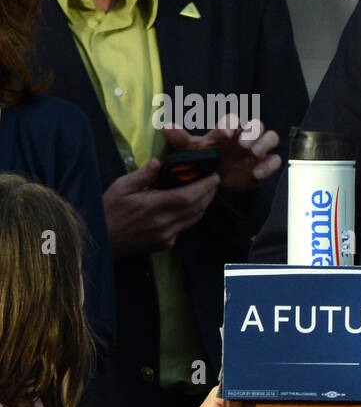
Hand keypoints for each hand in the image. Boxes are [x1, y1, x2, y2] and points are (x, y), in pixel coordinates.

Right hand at [103, 159, 219, 255]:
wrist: (101, 241)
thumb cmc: (108, 210)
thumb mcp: (120, 187)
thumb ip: (142, 175)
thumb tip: (158, 162)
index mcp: (153, 206)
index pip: (188, 196)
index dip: (205, 186)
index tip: (214, 177)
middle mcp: (164, 223)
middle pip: (197, 208)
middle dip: (209, 194)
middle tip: (214, 182)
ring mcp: (166, 236)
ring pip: (194, 219)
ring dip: (204, 205)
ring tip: (207, 192)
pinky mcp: (166, 244)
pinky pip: (185, 228)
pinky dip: (191, 216)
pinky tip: (189, 207)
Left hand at [162, 116, 280, 194]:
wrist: (218, 183)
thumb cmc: (207, 161)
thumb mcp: (192, 151)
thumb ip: (181, 139)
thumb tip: (166, 127)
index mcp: (228, 130)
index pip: (233, 120)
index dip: (231, 124)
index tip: (224, 134)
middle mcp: (246, 136)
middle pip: (257, 125)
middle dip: (253, 132)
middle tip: (243, 144)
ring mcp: (258, 150)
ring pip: (271, 137)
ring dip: (265, 143)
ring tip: (254, 154)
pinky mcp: (266, 164)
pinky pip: (275, 160)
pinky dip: (269, 165)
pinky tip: (257, 174)